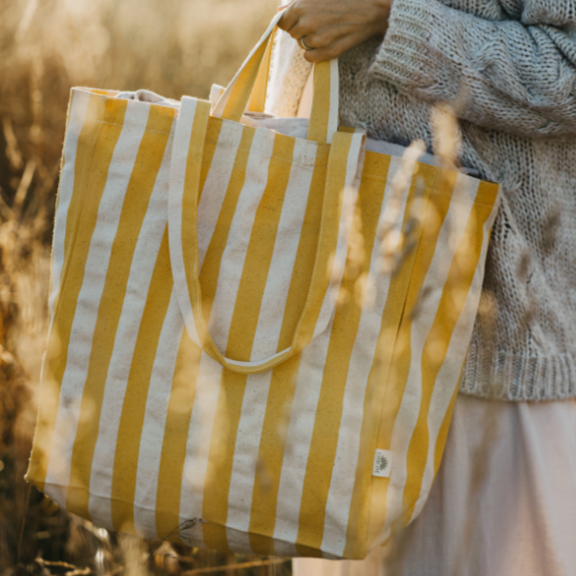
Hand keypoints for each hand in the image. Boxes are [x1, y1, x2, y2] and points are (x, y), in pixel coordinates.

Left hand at [278, 0, 392, 62]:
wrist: (373, 7)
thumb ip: (297, 0)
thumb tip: (281, 9)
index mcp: (301, 6)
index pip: (282, 22)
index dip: (290, 20)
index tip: (300, 18)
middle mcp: (307, 24)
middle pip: (293, 34)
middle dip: (301, 29)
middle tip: (318, 21)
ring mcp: (318, 40)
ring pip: (302, 45)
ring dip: (310, 40)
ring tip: (325, 29)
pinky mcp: (329, 52)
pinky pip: (310, 57)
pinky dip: (314, 52)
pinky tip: (325, 42)